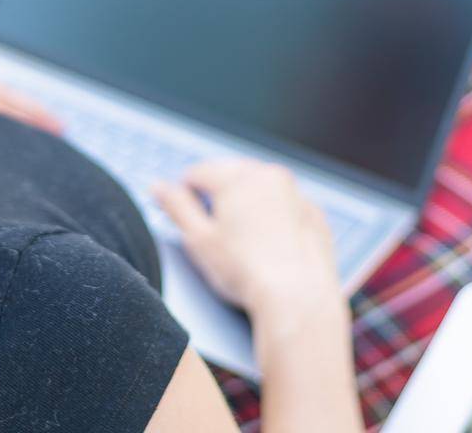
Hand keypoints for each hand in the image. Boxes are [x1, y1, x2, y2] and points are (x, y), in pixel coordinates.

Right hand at [153, 159, 343, 318]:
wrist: (298, 298)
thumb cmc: (245, 272)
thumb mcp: (198, 239)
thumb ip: (176, 207)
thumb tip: (158, 187)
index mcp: (238, 178)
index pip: (199, 173)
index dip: (186, 193)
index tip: (186, 215)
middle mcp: (270, 176)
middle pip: (232, 175)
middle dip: (218, 195)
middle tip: (213, 229)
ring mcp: (296, 194)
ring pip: (262, 189)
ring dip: (247, 203)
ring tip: (240, 239)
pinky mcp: (314, 216)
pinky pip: (286, 207)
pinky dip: (275, 217)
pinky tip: (268, 245)